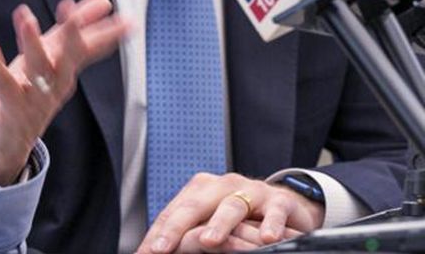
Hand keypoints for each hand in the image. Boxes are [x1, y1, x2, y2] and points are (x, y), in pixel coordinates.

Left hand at [0, 0, 128, 184]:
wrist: (13, 139)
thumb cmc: (34, 92)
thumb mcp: (54, 58)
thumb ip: (73, 32)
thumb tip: (100, 4)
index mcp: (64, 69)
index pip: (87, 46)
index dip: (100, 29)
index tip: (107, 5)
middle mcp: (54, 82)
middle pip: (67, 57)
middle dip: (70, 34)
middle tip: (70, 11)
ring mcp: (34, 95)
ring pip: (37, 68)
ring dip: (31, 42)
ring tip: (26, 17)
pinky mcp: (11, 105)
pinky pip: (3, 84)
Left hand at [138, 172, 323, 252]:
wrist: (286, 205)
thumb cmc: (243, 216)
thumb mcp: (212, 220)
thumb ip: (189, 232)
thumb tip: (156, 251)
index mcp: (201, 189)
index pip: (174, 212)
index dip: (159, 233)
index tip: (146, 252)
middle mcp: (223, 186)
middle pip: (195, 205)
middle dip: (176, 228)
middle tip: (163, 247)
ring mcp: (251, 191)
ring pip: (231, 206)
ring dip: (219, 224)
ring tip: (209, 240)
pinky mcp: (279, 201)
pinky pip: (274, 212)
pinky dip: (271, 224)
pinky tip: (267, 238)